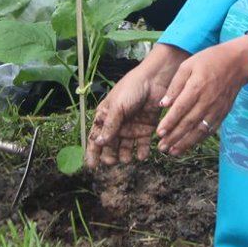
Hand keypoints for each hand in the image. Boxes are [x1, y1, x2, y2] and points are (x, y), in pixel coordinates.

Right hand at [86, 47, 183, 166]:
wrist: (155, 80)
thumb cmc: (131, 89)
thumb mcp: (117, 107)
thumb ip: (110, 126)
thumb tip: (98, 143)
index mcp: (105, 116)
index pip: (96, 138)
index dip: (93, 152)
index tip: (92, 166)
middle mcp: (117, 124)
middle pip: (110, 146)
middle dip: (110, 156)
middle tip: (112, 161)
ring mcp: (132, 127)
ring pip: (126, 148)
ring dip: (125, 155)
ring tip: (127, 158)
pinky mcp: (146, 129)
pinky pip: (142, 145)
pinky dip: (142, 152)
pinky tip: (142, 155)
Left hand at [155, 36, 247, 155]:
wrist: (237, 63)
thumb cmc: (210, 60)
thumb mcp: (188, 65)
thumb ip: (175, 85)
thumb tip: (163, 104)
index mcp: (197, 86)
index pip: (180, 108)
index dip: (169, 122)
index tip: (159, 133)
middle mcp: (207, 100)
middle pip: (189, 123)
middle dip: (174, 137)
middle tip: (162, 147)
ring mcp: (216, 109)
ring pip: (199, 130)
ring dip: (185, 143)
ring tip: (172, 152)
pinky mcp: (222, 113)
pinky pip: (210, 130)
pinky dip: (199, 139)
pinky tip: (189, 145)